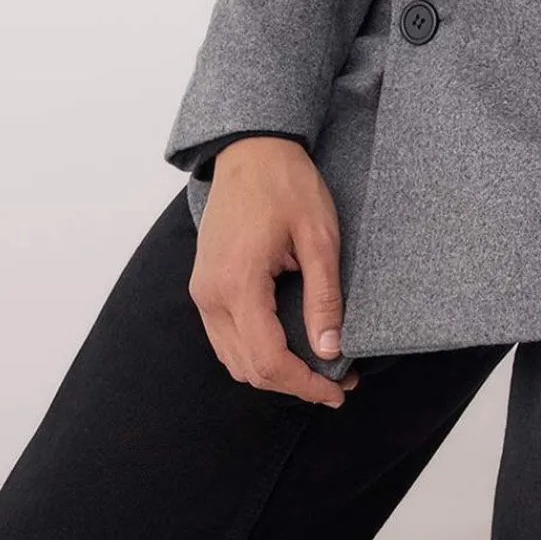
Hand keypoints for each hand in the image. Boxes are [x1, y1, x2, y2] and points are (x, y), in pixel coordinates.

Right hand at [188, 137, 360, 407]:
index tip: (338, 391)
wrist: (251, 148)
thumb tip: (330, 349)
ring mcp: (202, 290)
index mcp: (238, 283)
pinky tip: (288, 344)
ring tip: (318, 367)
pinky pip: (226, 336)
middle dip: (293, 383)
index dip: (304, 384)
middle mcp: (210, 295)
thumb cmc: (287, 183)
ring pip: (233, 358)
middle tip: (337, 382)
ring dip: (273, 371)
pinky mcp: (204, 284)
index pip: (268, 360)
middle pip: (248, 367)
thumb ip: (323, 295)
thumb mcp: (318, 235)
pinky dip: (255, 351)